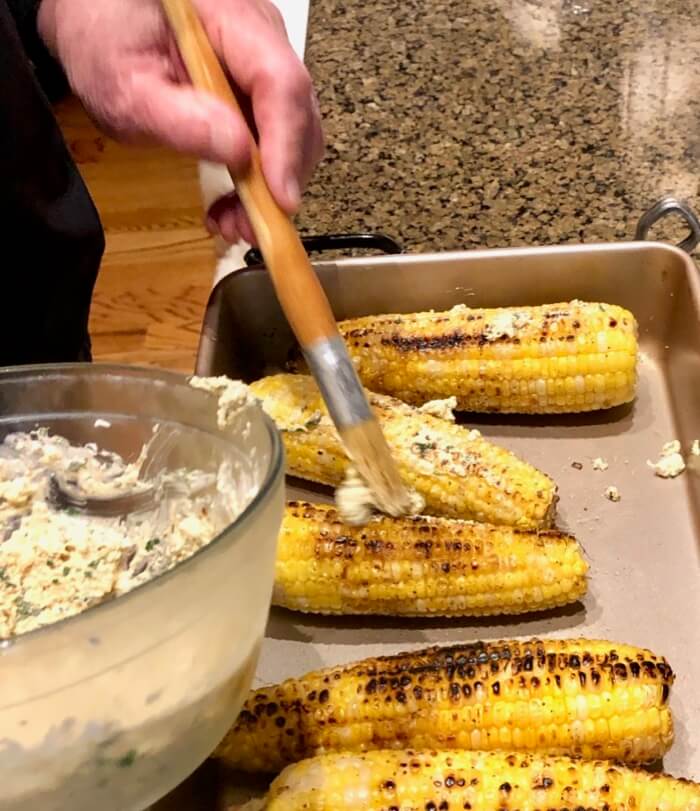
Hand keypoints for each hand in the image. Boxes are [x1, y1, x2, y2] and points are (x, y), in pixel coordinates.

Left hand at [38, 0, 323, 243]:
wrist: (99, 17)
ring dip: (273, 188)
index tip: (279, 199)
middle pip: (298, 113)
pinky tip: (233, 203)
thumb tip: (236, 151)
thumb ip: (176, 118)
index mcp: (230, 16)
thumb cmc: (107, 40)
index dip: (286, 145)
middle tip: (250, 225)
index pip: (280, 82)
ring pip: (296, 132)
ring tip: (235, 221)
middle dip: (281, 178)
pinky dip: (261, 181)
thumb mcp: (123, 86)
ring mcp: (266, 63)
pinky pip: (277, 138)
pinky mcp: (261, 92)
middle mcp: (261, 35)